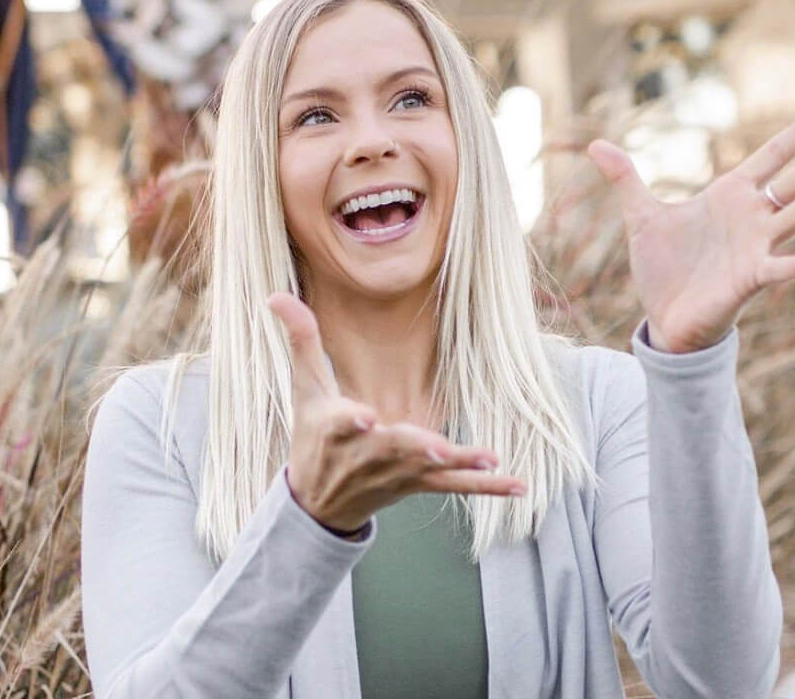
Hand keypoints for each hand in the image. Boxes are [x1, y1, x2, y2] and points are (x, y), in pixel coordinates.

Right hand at [266, 292, 526, 532]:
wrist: (317, 502)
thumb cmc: (311, 434)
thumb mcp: (304, 387)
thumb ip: (300, 338)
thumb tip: (275, 293)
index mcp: (336, 429)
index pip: (341, 424)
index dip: (352, 422)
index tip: (364, 417)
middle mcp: (366, 456)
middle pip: (390, 451)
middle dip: (412, 448)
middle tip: (435, 447)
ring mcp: (396, 474)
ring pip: (427, 470)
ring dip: (457, 464)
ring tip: (485, 458)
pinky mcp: (419, 486)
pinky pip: (456, 488)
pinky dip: (487, 487)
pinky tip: (519, 485)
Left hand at [586, 102, 794, 353]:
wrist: (663, 317)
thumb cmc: (662, 268)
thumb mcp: (640, 215)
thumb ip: (624, 178)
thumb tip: (595, 144)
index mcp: (731, 194)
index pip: (776, 154)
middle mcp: (752, 216)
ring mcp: (755, 246)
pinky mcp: (747, 279)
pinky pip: (777, 269)